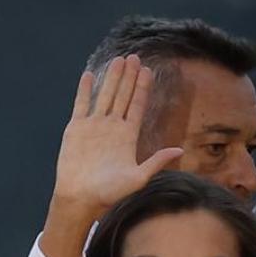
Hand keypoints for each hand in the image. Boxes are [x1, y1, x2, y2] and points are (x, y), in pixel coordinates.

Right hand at [40, 54, 183, 256]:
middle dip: (129, 77)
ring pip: (104, 96)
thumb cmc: (109, 194)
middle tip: (135, 56)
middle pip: (122, 96)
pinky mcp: (76, 129)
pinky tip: (90, 75)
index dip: (142, 88)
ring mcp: (93, 127)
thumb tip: (179, 150)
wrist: (80, 199)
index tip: (148, 70)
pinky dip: (85, 90)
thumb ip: (156, 162)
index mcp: (127, 137)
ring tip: (118, 60)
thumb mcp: (138, 178)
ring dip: (111, 78)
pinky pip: (81, 105)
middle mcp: (111, 128)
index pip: (136, 106)